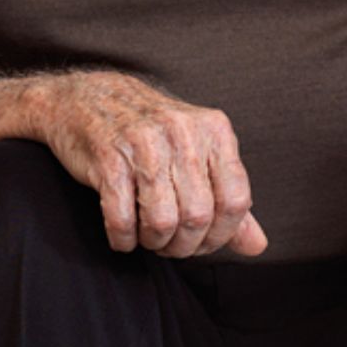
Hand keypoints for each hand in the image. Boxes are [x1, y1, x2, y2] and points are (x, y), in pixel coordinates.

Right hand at [33, 72, 266, 258]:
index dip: (222, 235)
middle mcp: (183, 132)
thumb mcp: (197, 157)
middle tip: (170, 245)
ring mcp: (144, 142)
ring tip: (147, 237)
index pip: (235, 201)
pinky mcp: (108, 156)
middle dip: (184, 245)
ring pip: (163, 220)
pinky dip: (123, 238)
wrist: (89, 99)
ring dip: (154, 242)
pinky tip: (123, 235)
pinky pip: (121, 216)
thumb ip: (227, 201)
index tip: (203, 243)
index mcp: (214, 130)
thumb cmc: (150, 134)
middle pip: (198, 216)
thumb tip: (256, 246)